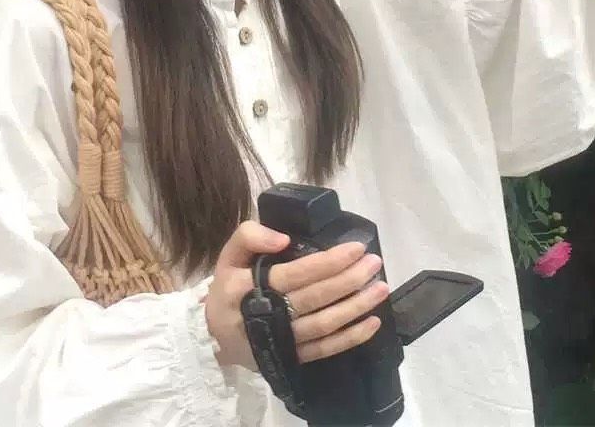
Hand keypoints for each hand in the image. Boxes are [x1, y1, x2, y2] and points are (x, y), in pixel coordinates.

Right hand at [204, 221, 387, 368]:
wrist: (214, 336)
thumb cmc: (228, 287)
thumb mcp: (229, 255)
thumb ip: (251, 236)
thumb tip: (284, 239)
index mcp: (248, 286)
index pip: (295, 273)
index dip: (328, 261)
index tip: (356, 247)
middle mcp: (266, 315)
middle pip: (315, 298)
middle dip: (349, 280)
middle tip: (375, 263)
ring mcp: (281, 341)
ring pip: (325, 325)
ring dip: (356, 307)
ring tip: (380, 288)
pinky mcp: (291, 359)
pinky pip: (325, 350)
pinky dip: (351, 338)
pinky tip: (372, 323)